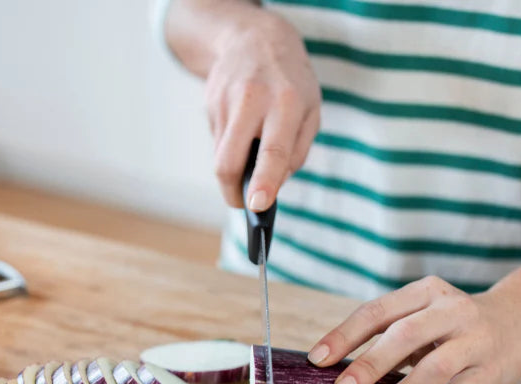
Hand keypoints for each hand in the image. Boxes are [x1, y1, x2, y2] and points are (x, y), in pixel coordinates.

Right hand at [204, 9, 320, 209]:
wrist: (255, 39)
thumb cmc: (291, 83)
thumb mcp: (311, 111)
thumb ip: (296, 152)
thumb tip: (272, 187)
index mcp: (287, 103)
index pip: (273, 151)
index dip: (264, 182)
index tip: (257, 206)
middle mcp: (253, 100)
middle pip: (229, 162)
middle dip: (232, 192)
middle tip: (242, 203)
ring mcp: (226, 101)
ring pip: (220, 156)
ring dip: (234, 167)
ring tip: (250, 149)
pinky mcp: (209, 104)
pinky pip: (218, 141)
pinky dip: (230, 145)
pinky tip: (242, 127)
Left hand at [307, 276, 520, 383]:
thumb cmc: (455, 324)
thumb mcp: (424, 317)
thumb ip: (389, 337)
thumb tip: (339, 373)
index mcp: (424, 293)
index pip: (377, 311)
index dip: (344, 335)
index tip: (317, 359)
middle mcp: (450, 311)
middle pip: (403, 335)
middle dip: (369, 365)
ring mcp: (474, 340)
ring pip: (432, 368)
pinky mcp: (492, 370)